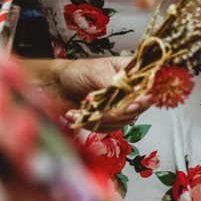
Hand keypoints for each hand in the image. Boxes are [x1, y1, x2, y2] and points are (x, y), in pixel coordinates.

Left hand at [22, 57, 148, 128]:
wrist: (52, 86)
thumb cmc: (75, 72)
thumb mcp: (97, 73)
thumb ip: (116, 86)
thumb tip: (133, 99)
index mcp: (131, 72)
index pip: (149, 86)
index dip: (144, 97)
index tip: (133, 104)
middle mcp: (128, 90)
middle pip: (137, 107)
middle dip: (117, 110)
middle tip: (102, 109)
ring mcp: (118, 106)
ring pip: (122, 121)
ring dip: (99, 118)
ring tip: (80, 109)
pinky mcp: (106, 119)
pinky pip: (108, 128)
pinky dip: (90, 124)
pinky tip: (76, 114)